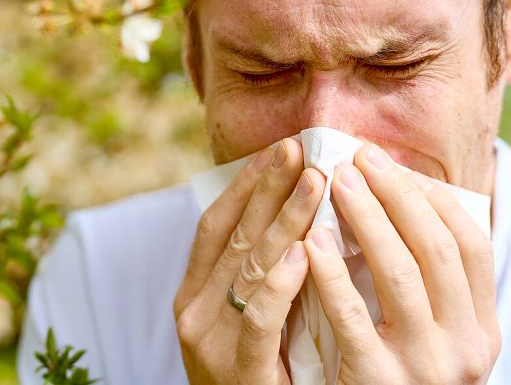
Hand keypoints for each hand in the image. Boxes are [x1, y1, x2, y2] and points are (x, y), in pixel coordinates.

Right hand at [174, 138, 326, 383]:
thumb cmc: (255, 374)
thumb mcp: (244, 319)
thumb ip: (260, 274)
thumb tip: (298, 218)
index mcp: (193, 292)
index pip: (216, 224)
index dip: (247, 184)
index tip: (281, 148)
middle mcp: (193, 310)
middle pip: (234, 236)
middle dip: (269, 188)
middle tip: (302, 148)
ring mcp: (210, 342)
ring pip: (248, 268)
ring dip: (284, 221)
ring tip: (317, 182)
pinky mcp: (237, 372)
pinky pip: (259, 320)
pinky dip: (281, 283)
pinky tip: (307, 251)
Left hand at [303, 143, 500, 383]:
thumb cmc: (399, 378)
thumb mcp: (434, 337)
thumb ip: (429, 286)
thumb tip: (400, 199)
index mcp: (483, 328)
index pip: (471, 244)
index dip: (431, 198)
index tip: (392, 163)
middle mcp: (465, 347)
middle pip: (435, 248)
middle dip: (396, 194)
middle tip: (358, 157)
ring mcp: (425, 367)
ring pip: (399, 273)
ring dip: (366, 219)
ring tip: (333, 182)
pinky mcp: (378, 382)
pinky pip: (351, 317)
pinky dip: (331, 273)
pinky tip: (310, 240)